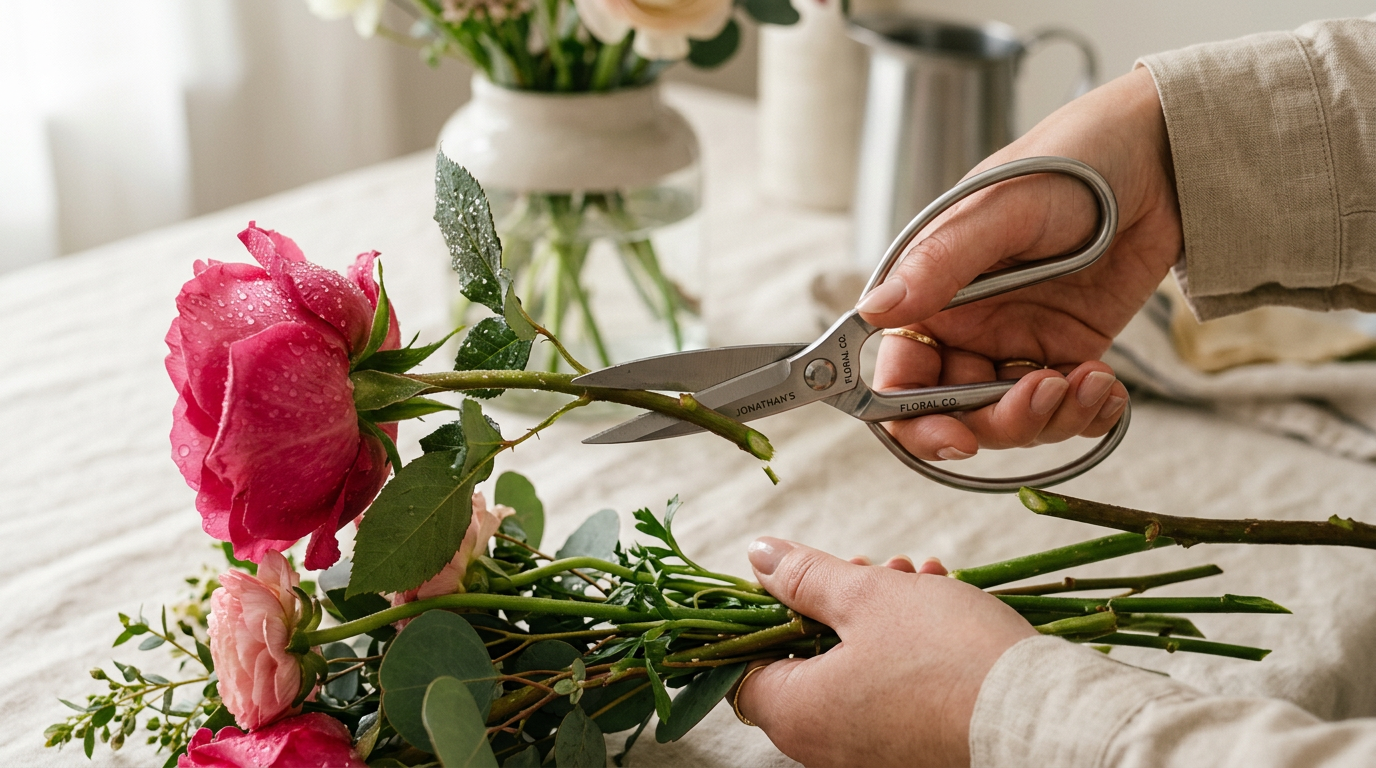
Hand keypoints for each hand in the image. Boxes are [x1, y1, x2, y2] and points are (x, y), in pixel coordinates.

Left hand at [734, 538, 1035, 767]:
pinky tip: (940, 606)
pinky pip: (891, 696)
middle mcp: (825, 749)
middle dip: (838, 603)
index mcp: (797, 715)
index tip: (802, 582)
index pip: (746, 665)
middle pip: (807, 662)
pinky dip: (906, 650)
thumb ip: (805, 577)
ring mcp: (870, 756)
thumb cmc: (948, 657)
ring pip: (855, 672)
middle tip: (874, 570)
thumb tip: (760, 557)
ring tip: (917, 578)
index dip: (769, 614)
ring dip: (879, 617)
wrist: (1040, 715)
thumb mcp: (867, 595)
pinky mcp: (912, 753)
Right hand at [860, 67, 1180, 460]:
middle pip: (955, 411)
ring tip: (1091, 380)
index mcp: (929, 291)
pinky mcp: (1066, 350)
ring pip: (1012, 419)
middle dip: (999, 421)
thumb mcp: (1003, 208)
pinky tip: (1108, 387)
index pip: (899, 375)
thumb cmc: (1072, 160)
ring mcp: (1015, 341)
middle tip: (1042, 397)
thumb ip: (939, 263)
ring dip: (1051, 417)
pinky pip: (1063, 410)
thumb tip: (873, 312)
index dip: (913, 418)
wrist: (1161, 156)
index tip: (954, 437)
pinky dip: (1086, 414)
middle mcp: (964, 325)